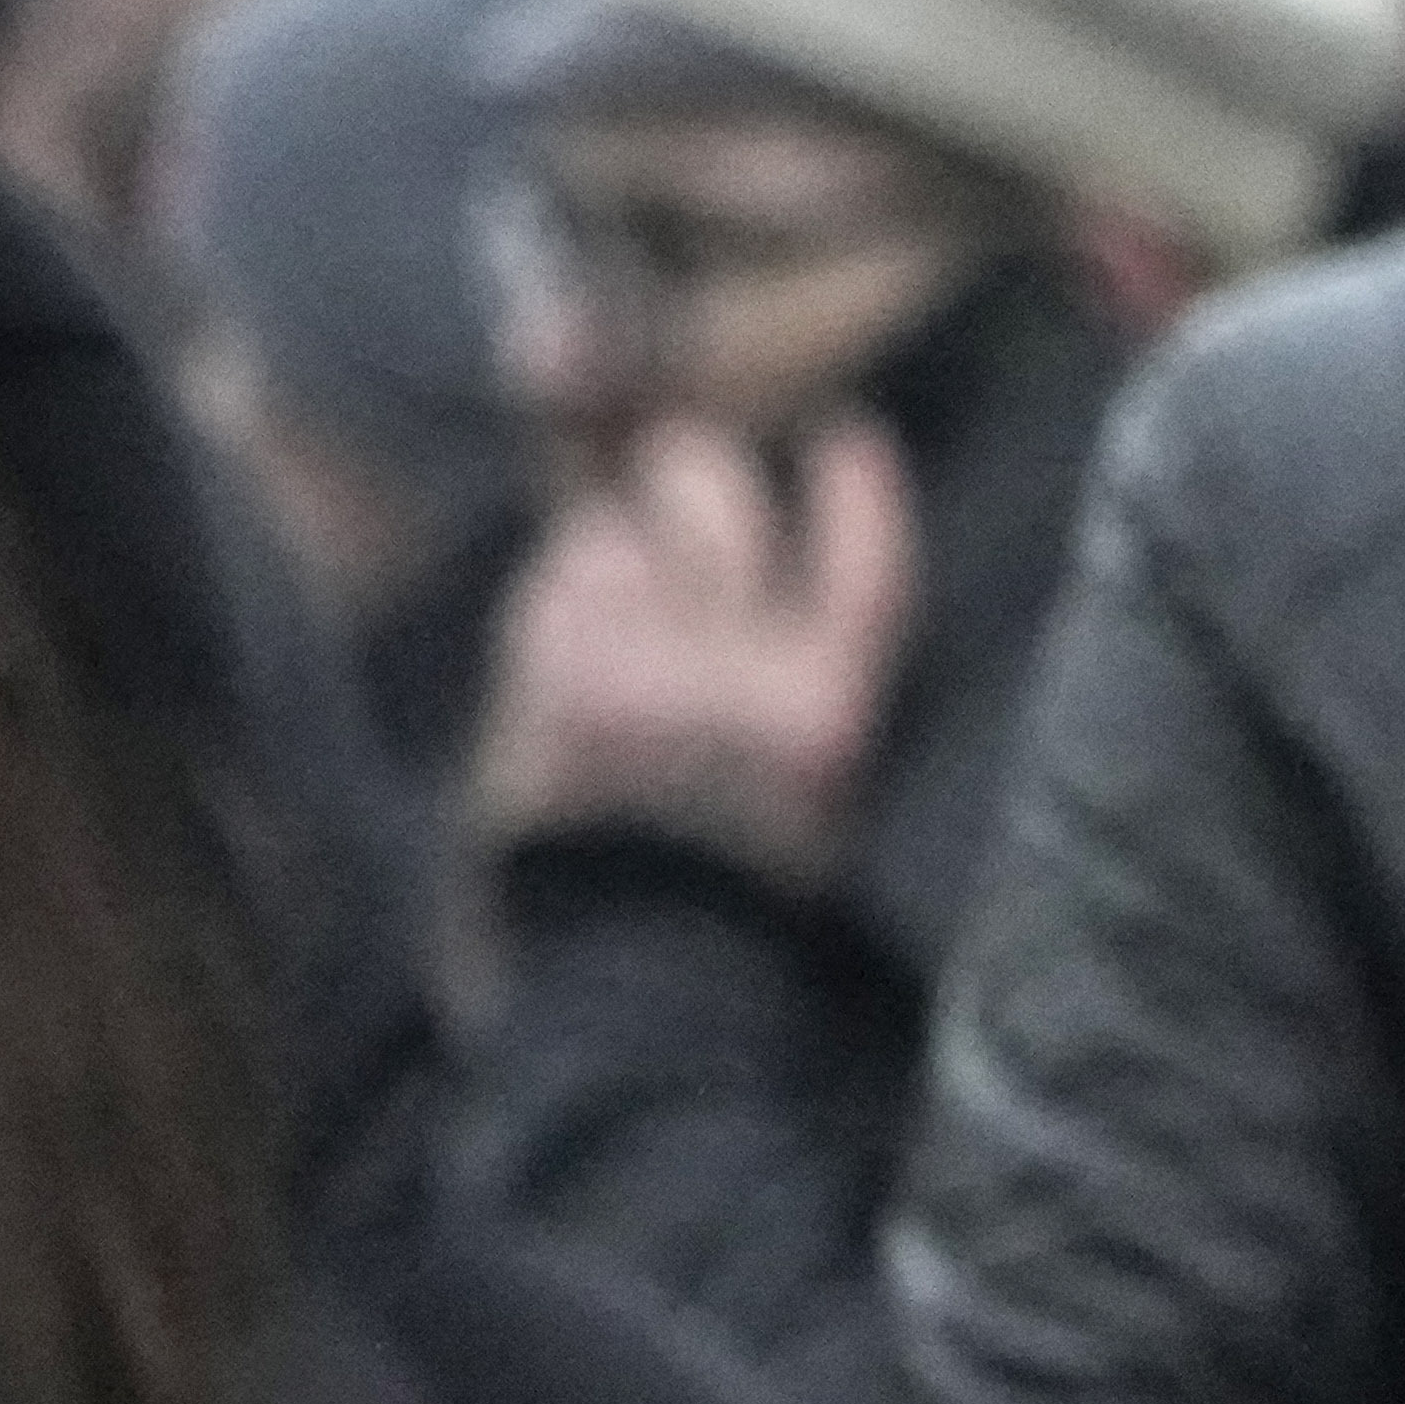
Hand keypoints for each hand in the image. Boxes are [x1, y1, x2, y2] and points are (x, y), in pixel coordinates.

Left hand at [473, 417, 911, 888]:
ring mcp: (622, 656)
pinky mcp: (543, 667)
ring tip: (626, 618)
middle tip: (684, 484)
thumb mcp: (821, 795)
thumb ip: (809, 680)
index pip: (861, 566)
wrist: (622, 961)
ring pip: (611, 524)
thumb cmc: (736, 892)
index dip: (857, 498)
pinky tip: (579, 645)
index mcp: (821, 712)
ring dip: (618, 551)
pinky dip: (567, 594)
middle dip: (692, 479)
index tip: (845, 442)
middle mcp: (727, 666)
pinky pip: (556, 577)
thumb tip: (794, 570)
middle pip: (709, 490)